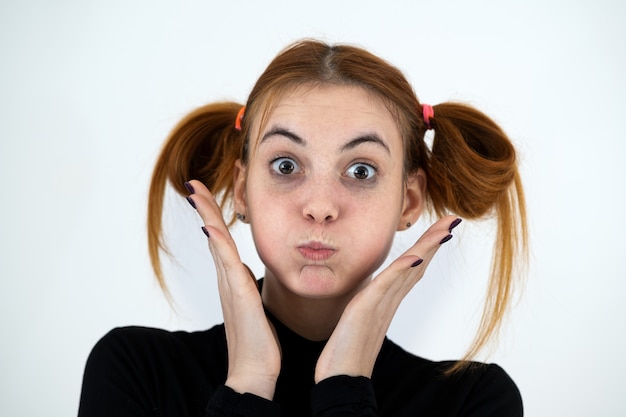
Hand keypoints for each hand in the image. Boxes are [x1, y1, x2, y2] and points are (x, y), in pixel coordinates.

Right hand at [185, 180, 280, 399]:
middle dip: (204, 208)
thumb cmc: (259, 344)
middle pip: (213, 236)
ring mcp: (230, 287)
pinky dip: (218, 243)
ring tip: (196, 193)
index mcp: (233, 281)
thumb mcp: (256, 308)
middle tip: (194, 185)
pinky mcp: (238, 296)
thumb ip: (250, 290)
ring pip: (216, 243)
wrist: (254, 373)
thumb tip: (249, 277)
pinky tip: (211, 226)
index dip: (214, 217)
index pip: (222, 242)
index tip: (207, 197)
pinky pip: (227, 264)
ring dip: (207, 216)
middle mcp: (228, 280)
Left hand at [314, 216, 459, 382]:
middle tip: (453, 220)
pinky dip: (401, 269)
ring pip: (408, 270)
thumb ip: (367, 304)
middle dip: (434, 241)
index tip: (441, 228)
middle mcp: (389, 300)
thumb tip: (369, 295)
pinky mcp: (367, 309)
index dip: (427, 248)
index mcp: (387, 300)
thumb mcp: (357, 318)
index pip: (411, 268)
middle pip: (417, 264)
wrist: (340, 379)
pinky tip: (415, 257)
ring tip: (445, 228)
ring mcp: (381, 304)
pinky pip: (386, 285)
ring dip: (427, 248)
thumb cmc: (345, 352)